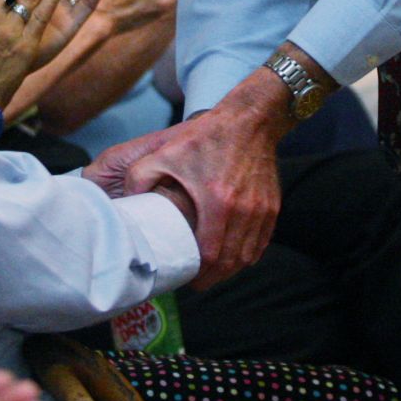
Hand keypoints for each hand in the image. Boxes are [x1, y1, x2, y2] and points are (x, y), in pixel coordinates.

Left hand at [93, 76, 287, 287]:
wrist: (249, 119)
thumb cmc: (206, 137)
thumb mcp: (165, 152)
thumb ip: (139, 177)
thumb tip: (128, 201)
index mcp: (217, 201)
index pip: (210, 254)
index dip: (198, 272)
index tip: (185, 276)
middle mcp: (244, 210)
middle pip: (231, 262)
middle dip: (213, 277)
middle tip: (197, 281)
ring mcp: (262, 210)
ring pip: (248, 256)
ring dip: (230, 269)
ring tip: (213, 272)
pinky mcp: (272, 206)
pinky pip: (261, 242)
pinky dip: (247, 254)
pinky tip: (234, 256)